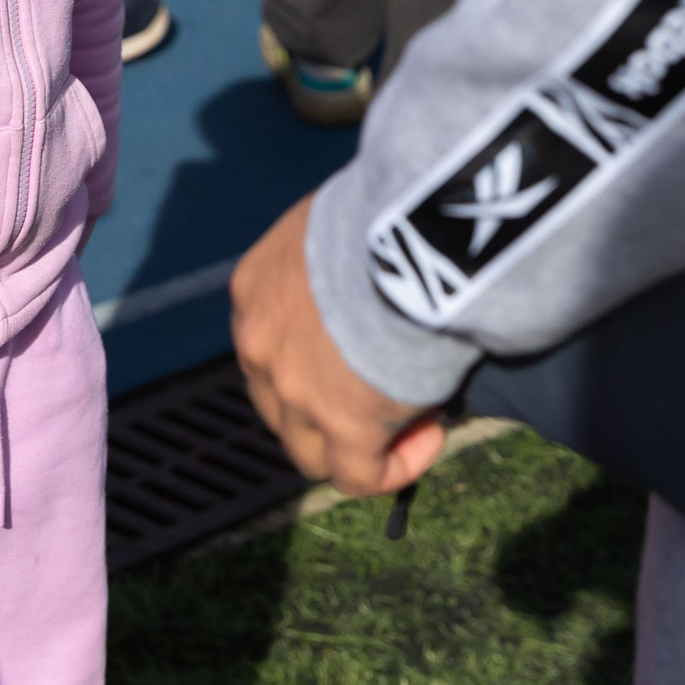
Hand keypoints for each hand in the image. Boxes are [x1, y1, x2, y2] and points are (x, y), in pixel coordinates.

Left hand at [232, 194, 447, 499]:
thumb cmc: (382, 209)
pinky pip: (359, 475)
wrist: (404, 233)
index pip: (268, 345)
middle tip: (383, 390)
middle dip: (325, 407)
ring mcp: (293, 391)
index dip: (311, 358)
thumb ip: (337, 252)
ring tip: (412, 418)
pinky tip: (431, 436)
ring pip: (310, 450)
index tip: (362, 350)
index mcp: (254, 288)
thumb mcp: (337, 216)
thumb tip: (370, 264)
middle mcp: (258, 344)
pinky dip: (394, 466)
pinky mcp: (342, 426)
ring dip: (356, 443)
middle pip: (279, 403)